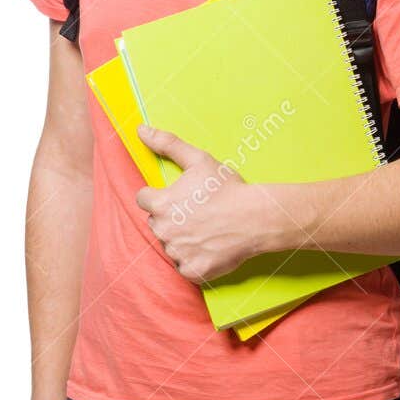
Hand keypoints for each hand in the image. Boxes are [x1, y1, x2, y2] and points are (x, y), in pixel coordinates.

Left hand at [134, 124, 272, 282]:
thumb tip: (141, 130)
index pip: (143, 200)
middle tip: (198, 213)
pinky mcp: (192, 269)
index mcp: (161, 204)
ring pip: (170, 245)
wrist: (257, 217)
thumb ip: (168, 144)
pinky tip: (210, 247)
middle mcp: (164, 230)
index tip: (178, 197)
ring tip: (206, 229)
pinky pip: (184, 266)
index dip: (159, 197)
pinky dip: (194, 260)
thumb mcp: (199, 160)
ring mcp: (178, 252)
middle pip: (156, 223)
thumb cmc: (229, 188)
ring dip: (182, 239)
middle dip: (172, 218)